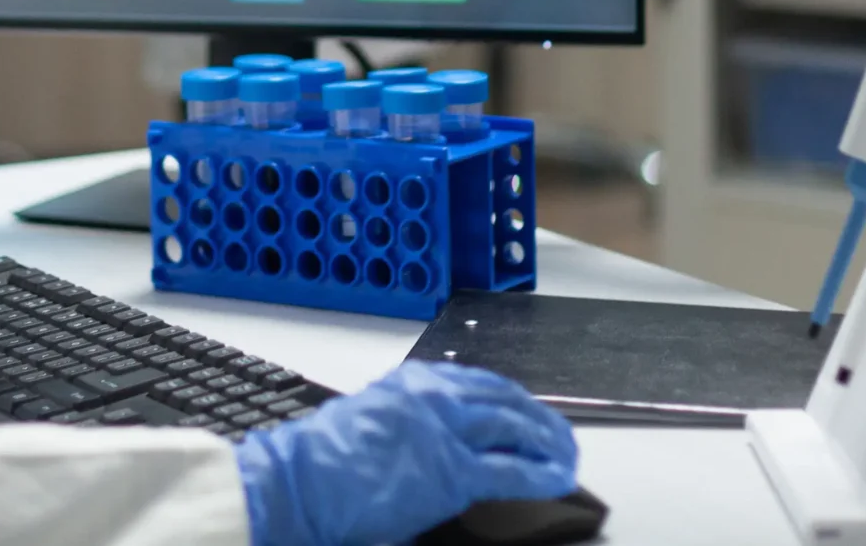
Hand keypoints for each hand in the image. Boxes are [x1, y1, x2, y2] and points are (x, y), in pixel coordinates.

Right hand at [235, 362, 578, 545]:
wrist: (299, 483)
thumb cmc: (321, 461)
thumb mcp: (372, 419)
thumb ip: (411, 423)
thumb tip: (438, 444)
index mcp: (413, 381)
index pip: (478, 382)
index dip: (511, 399)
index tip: (527, 410)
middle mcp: (435, 396)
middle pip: (504, 399)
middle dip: (539, 417)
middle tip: (560, 432)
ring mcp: (446, 431)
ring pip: (515, 427)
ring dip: (548, 441)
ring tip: (566, 455)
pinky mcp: (452, 472)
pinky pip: (511, 470)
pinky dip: (541, 473)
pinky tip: (559, 478)